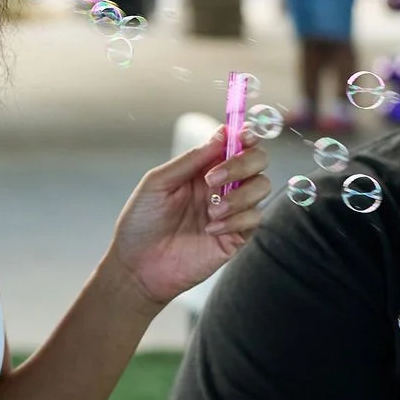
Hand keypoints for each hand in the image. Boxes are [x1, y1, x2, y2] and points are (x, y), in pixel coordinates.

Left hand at [104, 127, 270, 309]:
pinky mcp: (237, 236)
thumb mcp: (158, 182)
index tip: (244, 135)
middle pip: (257, 161)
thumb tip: (222, 133)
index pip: (236, 144)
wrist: (137, 265)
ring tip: (210, 212)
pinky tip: (210, 230)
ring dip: (239, 195)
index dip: (246, 135)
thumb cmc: (141, 222)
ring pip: (262, 187)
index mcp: (203, 168)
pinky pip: (254, 218)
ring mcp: (232, 210)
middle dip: (242, 164)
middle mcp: (221, 186)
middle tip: (213, 179)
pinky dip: (236, 220)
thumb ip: (191, 159)